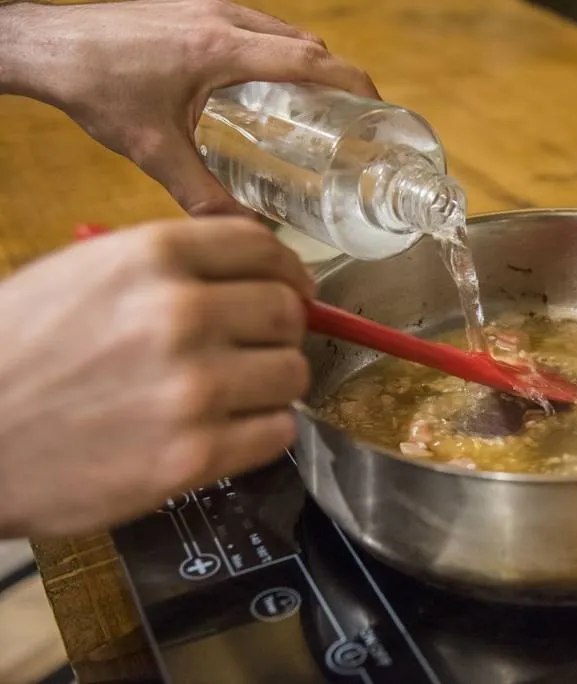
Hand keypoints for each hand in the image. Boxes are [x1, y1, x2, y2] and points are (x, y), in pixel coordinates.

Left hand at [0, 0, 377, 215]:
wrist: (48, 45)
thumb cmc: (95, 86)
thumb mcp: (153, 150)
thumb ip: (200, 195)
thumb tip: (237, 232)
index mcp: (221, 49)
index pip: (310, 58)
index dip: (354, 82)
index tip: (378, 109)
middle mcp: (223, 19)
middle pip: (307, 42)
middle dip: (340, 76)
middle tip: (352, 118)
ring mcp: (210, 8)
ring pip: (283, 31)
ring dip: (309, 63)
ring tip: (317, 107)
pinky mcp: (196, 8)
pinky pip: (257, 26)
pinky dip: (278, 53)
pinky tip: (267, 88)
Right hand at [0, 218, 313, 536]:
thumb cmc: (15, 350)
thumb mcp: (83, 274)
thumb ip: (170, 268)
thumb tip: (253, 277)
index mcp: (152, 257)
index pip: (263, 247)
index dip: (286, 271)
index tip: (292, 290)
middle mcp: (182, 314)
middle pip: (288, 312)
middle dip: (281, 330)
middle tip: (258, 348)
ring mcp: (194, 388)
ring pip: (292, 374)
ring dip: (272, 384)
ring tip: (235, 394)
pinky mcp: (195, 456)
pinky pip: (278, 433)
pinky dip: (261, 432)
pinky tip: (227, 431)